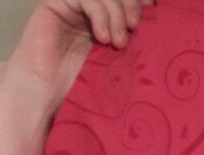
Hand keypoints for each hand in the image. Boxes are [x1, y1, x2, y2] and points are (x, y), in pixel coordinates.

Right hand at [8, 0, 153, 108]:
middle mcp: (89, 12)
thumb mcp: (113, 66)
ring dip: (115, 13)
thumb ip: (129, 46)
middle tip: (135, 27)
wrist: (45, 95)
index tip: (154, 12)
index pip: (124, 0)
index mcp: (104, 22)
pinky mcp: (56, 4)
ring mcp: (73, 6)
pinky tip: (102, 37)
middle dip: (129, 4)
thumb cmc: (78, 88)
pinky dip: (98, 13)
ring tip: (119, 42)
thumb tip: (158, 33)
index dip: (138, 1)